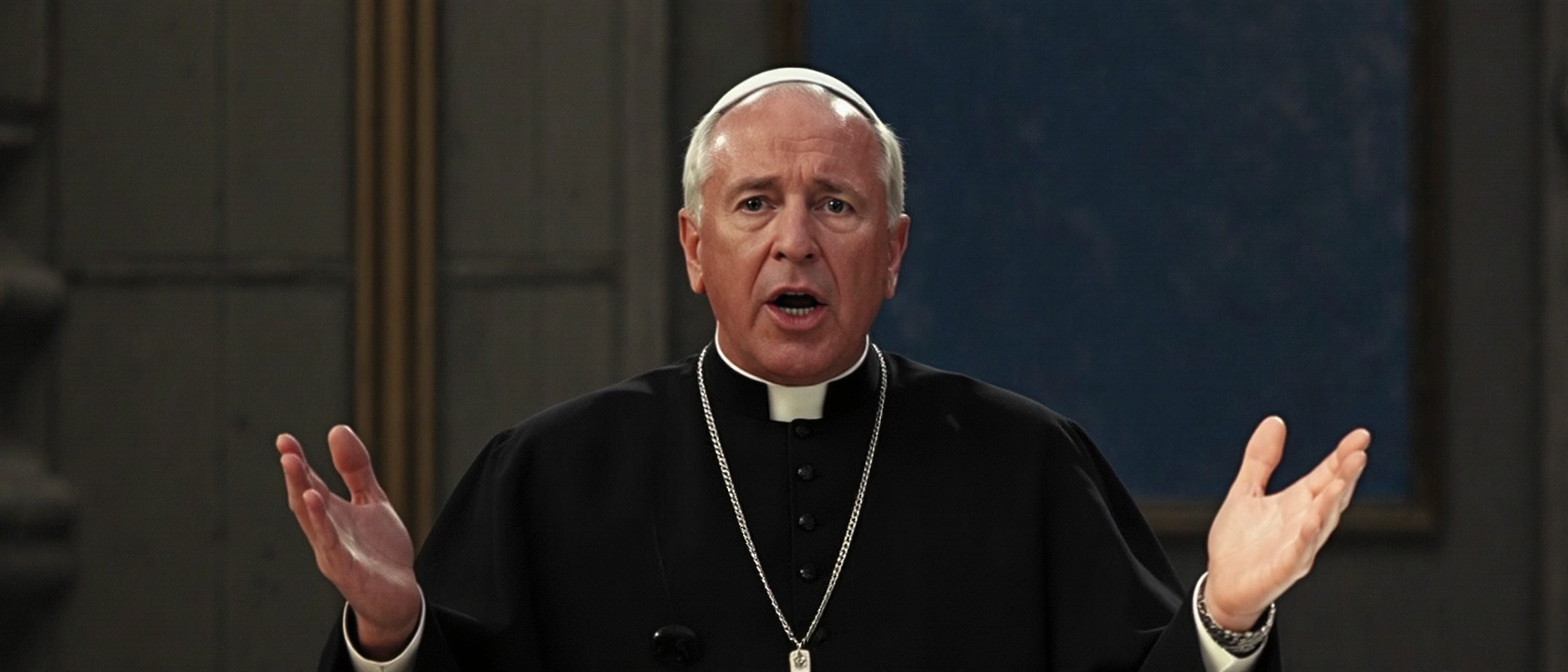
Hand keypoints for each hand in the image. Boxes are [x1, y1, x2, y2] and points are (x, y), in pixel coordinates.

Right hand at [278, 425, 420, 658]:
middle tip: (286, 450)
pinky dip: (323, 527)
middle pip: (304, 501)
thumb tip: (337, 428)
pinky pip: (332, 548)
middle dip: (294, 476)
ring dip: (304, 497)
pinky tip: (316, 504)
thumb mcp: (372, 501)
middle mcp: (326, 533)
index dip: (297, 462)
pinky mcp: (348, 572)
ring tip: (295, 470)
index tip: (283, 438)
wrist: (398, 595)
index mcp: (331, 514)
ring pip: (314, 524)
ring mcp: (334, 553)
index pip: (309, 484)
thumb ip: (356, 469)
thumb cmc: (380, 550)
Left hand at [1203, 416, 1368, 630]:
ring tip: (1343, 480)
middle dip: (1346, 475)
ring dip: (1333, 502)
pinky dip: (1307, 536)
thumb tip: (1276, 420)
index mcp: (1298, 503)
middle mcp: (1305, 523)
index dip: (1342, 456)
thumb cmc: (1239, 542)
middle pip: (1332, 496)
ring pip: (1322, 523)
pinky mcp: (1283, 569)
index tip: (1361, 435)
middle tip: (1359, 452)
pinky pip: (1299, 552)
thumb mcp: (1246, 491)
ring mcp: (1298, 547)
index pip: (1326, 475)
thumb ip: (1261, 459)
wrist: (1222, 585)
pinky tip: (1312, 519)